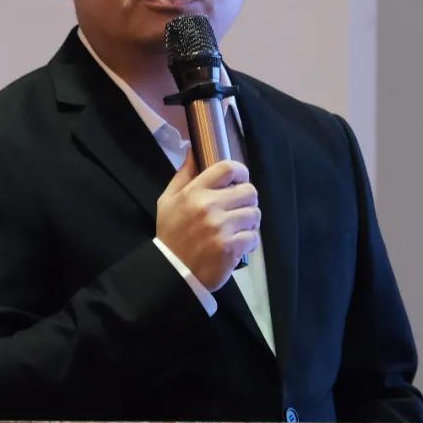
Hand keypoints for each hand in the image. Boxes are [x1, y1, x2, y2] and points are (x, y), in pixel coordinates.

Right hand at [156, 152, 260, 291]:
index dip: (240, 172)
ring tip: (238, 228)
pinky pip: (254, 237)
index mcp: (194, 192)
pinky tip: (238, 244)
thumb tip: (193, 151)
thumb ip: (183, 175)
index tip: (239, 180)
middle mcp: (209, 207)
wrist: (172, 271)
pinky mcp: (231, 248)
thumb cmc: (171, 234)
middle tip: (239, 209)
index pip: (228, 168)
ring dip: (249, 222)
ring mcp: (221, 228)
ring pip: (254, 214)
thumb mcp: (167, 201)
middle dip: (247, 200)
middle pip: (249, 191)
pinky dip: (249, 241)